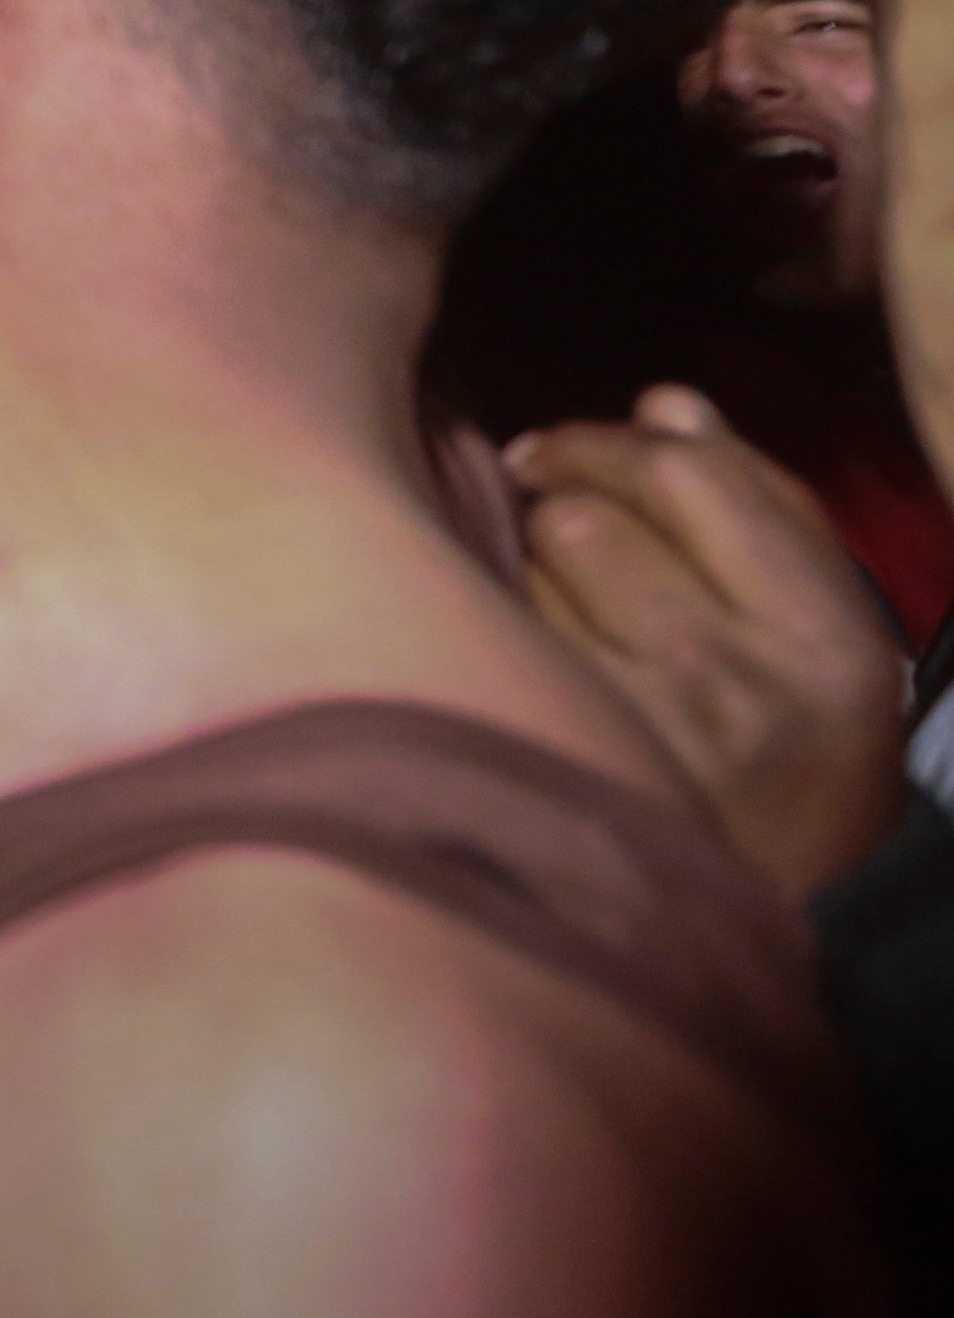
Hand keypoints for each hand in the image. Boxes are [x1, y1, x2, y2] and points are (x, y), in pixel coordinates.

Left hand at [503, 387, 909, 896]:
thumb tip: (668, 404)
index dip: (618, 443)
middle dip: (559, 493)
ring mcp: (641, 726)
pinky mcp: (563, 758)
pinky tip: (508, 641)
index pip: (693, 475)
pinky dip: (494, 618)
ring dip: (524, 556)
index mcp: (824, 636)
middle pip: (591, 511)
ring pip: (534, 563)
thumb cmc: (797, 750)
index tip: (582, 452)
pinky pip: (500, 631)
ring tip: (551, 591)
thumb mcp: (823, 635)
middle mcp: (736, 679)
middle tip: (546, 503)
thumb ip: (760, 505)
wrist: (782, 913)